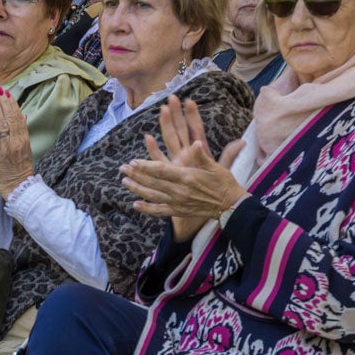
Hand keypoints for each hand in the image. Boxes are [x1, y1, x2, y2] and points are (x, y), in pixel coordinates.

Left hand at [0, 89, 35, 197]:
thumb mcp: (24, 149)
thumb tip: (23, 115)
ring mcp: (8, 147)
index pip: (18, 117)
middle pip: (12, 118)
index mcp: (23, 139)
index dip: (12, 104)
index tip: (7, 93)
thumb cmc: (19, 169)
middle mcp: (17, 141)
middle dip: (5, 103)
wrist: (19, 187)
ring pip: (4, 125)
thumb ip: (22, 133)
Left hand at [120, 96, 246, 240]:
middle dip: (136, 175)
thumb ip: (202, 156)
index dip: (146, 166)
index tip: (133, 161)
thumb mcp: (217, 167)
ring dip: (137, 189)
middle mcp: (180, 191)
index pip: (161, 170)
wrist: (232, 207)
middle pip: (153, 182)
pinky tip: (136, 204)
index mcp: (188, 177)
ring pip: (153, 196)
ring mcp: (178, 203)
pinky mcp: (179, 211)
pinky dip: (147, 209)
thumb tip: (196, 143)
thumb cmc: (225, 184)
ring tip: (124, 182)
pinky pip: (160, 211)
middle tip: (122, 168)